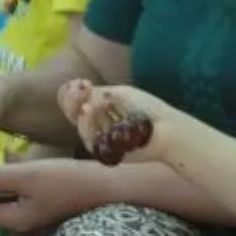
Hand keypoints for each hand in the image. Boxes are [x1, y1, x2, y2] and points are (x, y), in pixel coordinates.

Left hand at [0, 157, 104, 231]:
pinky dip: (9, 174)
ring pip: (3, 195)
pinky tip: (9, 154)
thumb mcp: (27, 175)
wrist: (107, 183)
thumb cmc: (66, 180)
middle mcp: (23, 216)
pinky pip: (19, 187)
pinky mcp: (45, 196)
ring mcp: (35, 207)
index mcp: (15, 218)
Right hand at [57, 79, 175, 163]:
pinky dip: (89, 123)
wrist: (165, 129)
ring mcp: (98, 138)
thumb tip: (76, 90)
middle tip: (82, 88)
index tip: (82, 82)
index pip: (74, 100)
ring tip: (92, 103)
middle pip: (70, 112)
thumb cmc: (148, 110)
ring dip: (83, 109)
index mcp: (100, 107)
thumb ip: (96, 93)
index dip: (72, 91)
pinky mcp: (102, 153)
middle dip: (72, 98)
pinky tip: (94, 110)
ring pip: (77, 124)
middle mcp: (96, 123)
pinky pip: (87, 138)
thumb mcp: (120, 94)